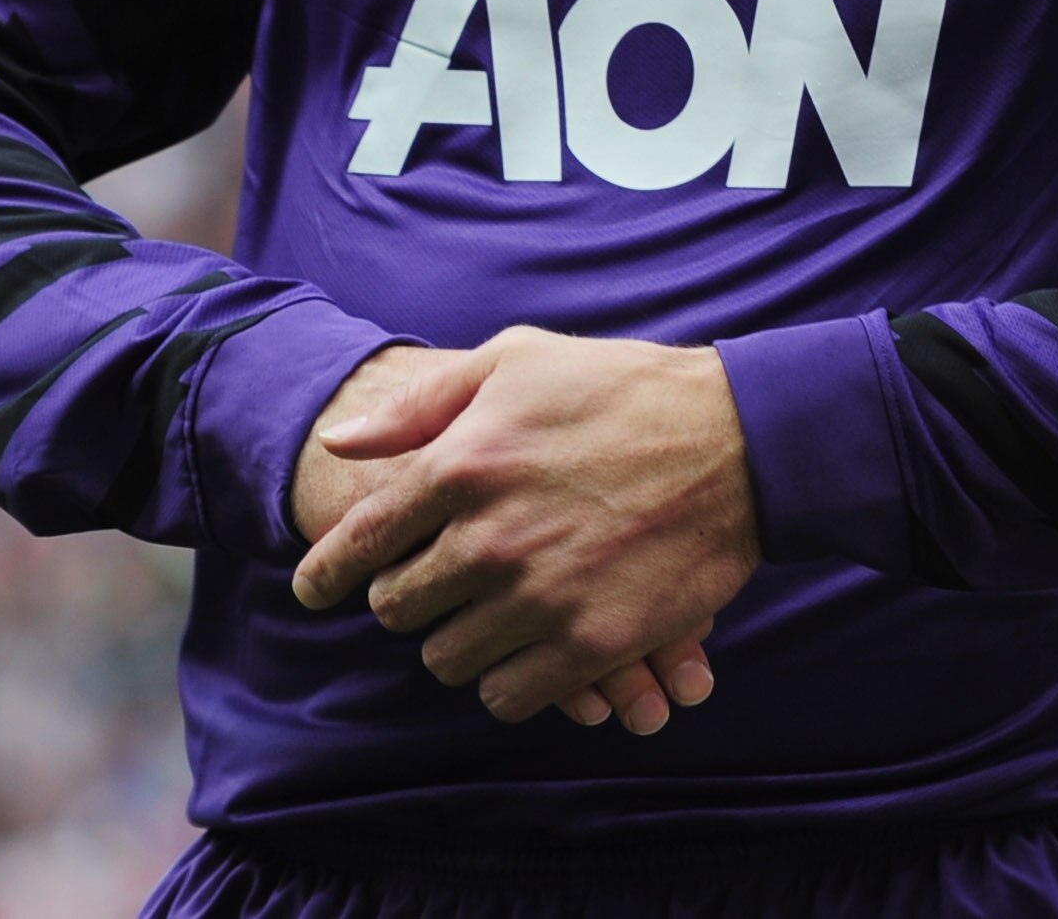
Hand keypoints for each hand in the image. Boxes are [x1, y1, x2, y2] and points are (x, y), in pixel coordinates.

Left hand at [289, 327, 754, 732]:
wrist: (742, 442)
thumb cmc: (625, 390)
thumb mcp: (520, 361)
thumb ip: (423, 403)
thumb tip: (341, 445)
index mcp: (462, 464)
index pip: (358, 543)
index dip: (326, 574)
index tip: (315, 591)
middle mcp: (488, 538)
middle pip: (398, 609)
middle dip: (411, 597)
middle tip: (444, 583)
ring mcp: (539, 598)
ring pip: (447, 659)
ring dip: (461, 640)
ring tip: (495, 611)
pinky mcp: (589, 645)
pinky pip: (508, 696)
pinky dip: (510, 680)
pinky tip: (531, 647)